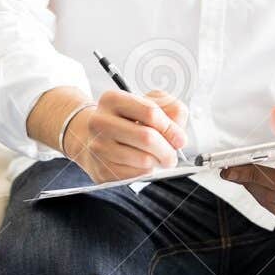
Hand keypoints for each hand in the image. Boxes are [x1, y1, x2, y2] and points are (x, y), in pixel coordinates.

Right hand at [61, 88, 187, 183]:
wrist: (94, 139)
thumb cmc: (126, 121)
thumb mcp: (149, 104)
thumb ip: (170, 108)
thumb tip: (178, 134)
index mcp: (112, 99)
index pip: (150, 112)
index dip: (171, 128)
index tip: (180, 138)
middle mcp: (100, 122)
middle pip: (147, 137)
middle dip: (168, 149)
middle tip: (173, 155)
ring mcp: (98, 147)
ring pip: (143, 159)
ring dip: (158, 162)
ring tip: (159, 158)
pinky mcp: (101, 169)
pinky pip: (136, 174)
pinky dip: (147, 171)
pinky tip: (144, 165)